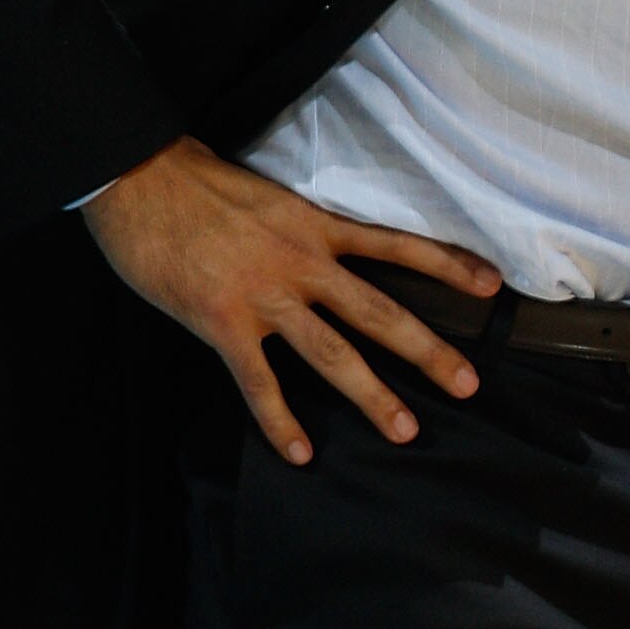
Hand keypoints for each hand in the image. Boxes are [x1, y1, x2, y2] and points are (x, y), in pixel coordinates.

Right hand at [81, 136, 500, 464]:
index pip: (396, 246)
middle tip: (467, 384)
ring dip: (372, 395)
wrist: (138, 176)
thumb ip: (296, 231)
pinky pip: (259, 381)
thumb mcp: (266, 197)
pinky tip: (299, 452)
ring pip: (331, 353)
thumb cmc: (195, 182)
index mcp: (315, 226)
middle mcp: (302, 261)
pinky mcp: (223, 320)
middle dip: (427, 350)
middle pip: (379, 311)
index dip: (448, 265)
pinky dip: (279, 421)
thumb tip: (318, 256)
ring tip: (405, 430)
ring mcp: (264, 294)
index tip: (492, 285)